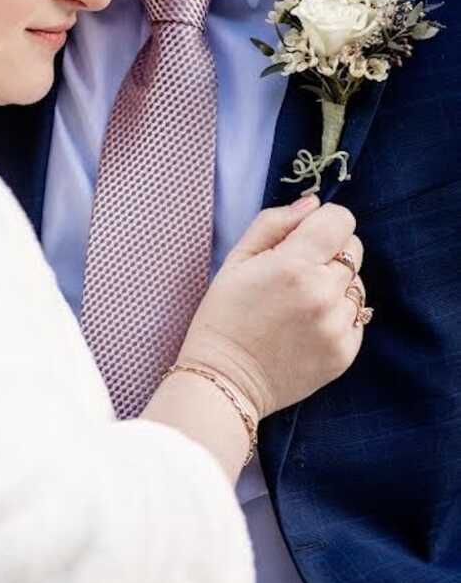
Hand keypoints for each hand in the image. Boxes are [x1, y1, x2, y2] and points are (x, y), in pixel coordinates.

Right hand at [177, 196, 364, 421]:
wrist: (226, 379)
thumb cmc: (225, 315)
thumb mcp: (237, 259)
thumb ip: (275, 223)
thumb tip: (313, 203)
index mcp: (294, 265)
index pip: (341, 219)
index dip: (323, 222)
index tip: (305, 236)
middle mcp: (322, 294)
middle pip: (354, 249)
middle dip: (330, 253)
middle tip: (297, 273)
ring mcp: (337, 326)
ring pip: (358, 284)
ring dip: (336, 286)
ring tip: (301, 304)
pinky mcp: (345, 352)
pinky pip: (357, 317)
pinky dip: (338, 316)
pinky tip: (307, 326)